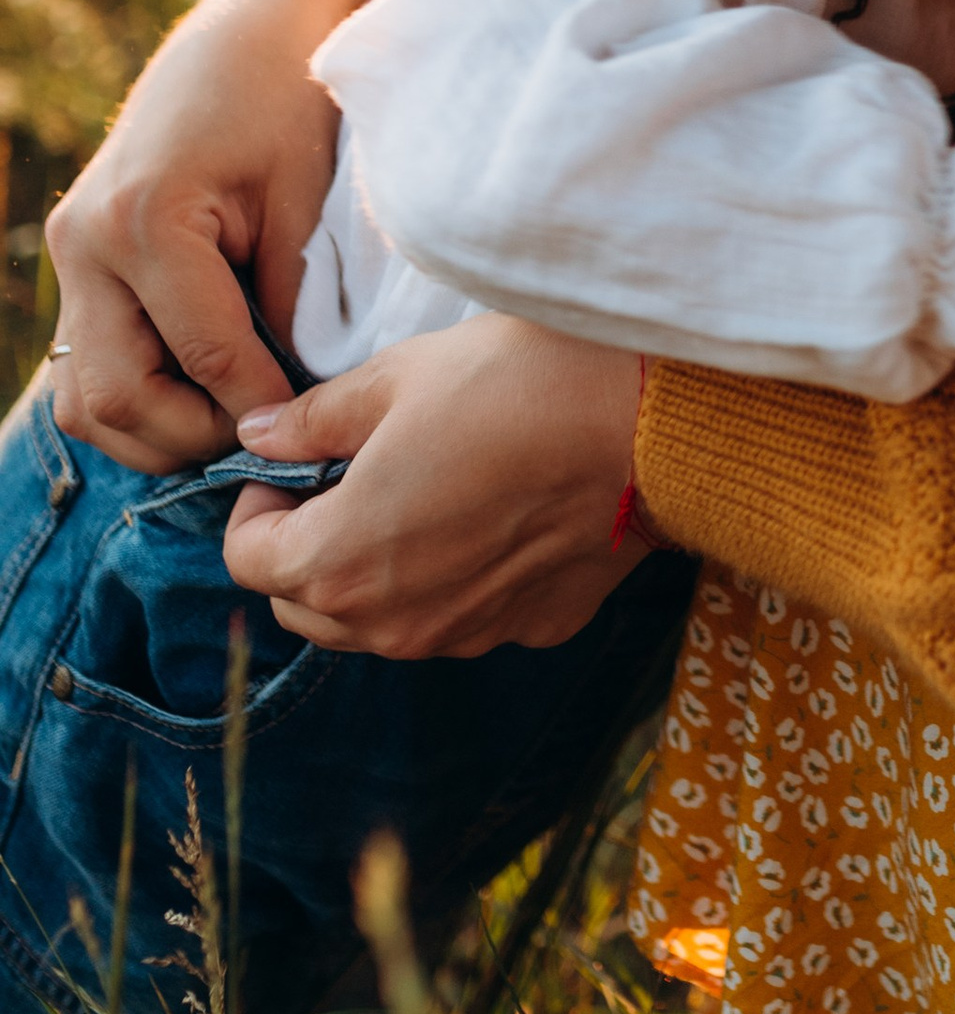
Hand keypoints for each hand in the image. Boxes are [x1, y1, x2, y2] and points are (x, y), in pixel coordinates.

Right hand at [46, 0, 391, 470]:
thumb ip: (290, 307)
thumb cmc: (290, 103)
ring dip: (157, 429)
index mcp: (145, 220)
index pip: (206, 360)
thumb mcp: (306, 205)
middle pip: (117, 399)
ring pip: (86, 397)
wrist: (248, 30)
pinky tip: (205, 389)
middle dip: (195, 437)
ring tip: (238, 418)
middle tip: (268, 434)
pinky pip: (88, 362)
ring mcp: (71, 253)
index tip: (312, 424)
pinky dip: (139, 394)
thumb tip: (287, 401)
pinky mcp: (79, 260)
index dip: (264, 407)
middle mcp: (87, 243)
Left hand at [222, 316, 648, 657]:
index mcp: (341, 560)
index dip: (255, 506)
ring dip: (375, 571)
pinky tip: (492, 513)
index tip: (292, 463)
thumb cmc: (515, 388)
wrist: (648, 427)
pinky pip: (460, 617)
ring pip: (380, 623)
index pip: (247, 560)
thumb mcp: (396, 379)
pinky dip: (453, 580)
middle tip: (348, 477)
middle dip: (307, 547)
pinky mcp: (528, 628)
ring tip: (420, 494)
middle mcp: (394, 623)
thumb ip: (313, 421)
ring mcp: (466, 635)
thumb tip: (260, 436)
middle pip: (306, 605)